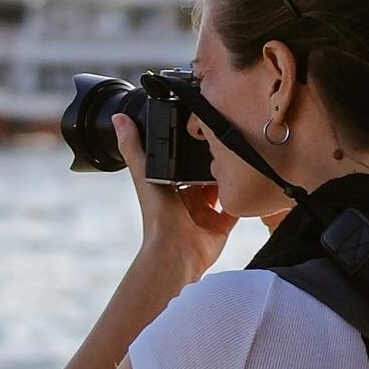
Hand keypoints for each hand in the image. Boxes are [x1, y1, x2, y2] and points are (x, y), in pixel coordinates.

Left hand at [116, 110, 229, 271]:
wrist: (177, 249)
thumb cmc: (157, 216)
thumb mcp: (145, 174)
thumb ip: (134, 147)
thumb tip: (118, 118)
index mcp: (170, 186)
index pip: (182, 162)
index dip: (191, 147)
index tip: (202, 128)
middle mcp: (188, 199)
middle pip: (205, 174)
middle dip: (215, 160)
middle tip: (227, 140)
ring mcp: (206, 212)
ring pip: (222, 189)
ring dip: (230, 176)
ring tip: (240, 156)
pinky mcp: (221, 225)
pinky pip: (236, 208)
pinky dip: (243, 198)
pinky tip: (250, 181)